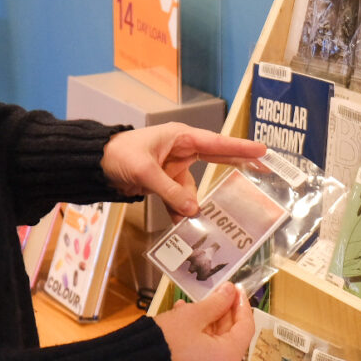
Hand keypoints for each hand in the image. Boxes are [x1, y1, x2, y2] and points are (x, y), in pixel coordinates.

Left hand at [101, 123, 265, 216]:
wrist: (97, 164)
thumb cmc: (120, 155)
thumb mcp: (146, 172)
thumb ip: (170, 191)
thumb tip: (193, 210)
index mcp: (181, 137)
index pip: (217, 142)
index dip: (240, 147)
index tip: (263, 150)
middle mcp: (182, 150)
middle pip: (216, 158)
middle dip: (236, 166)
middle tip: (263, 171)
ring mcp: (174, 167)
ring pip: (193, 189)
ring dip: (192, 205)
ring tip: (190, 219)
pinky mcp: (166, 182)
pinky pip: (180, 198)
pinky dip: (179, 210)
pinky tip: (178, 223)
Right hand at [153, 282, 255, 360]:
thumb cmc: (167, 340)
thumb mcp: (193, 315)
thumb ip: (216, 302)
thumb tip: (230, 290)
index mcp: (228, 358)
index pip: (246, 327)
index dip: (241, 304)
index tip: (235, 288)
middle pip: (230, 337)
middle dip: (220, 313)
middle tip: (212, 293)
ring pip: (214, 345)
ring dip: (205, 323)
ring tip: (186, 305)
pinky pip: (203, 356)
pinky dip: (197, 338)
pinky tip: (181, 320)